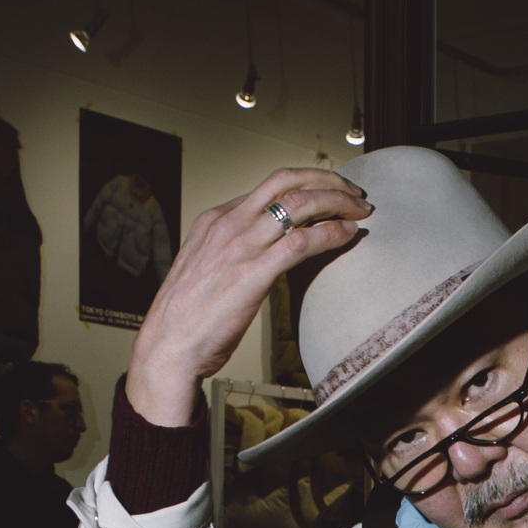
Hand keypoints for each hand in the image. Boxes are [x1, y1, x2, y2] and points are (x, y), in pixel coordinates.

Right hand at [126, 168, 373, 425]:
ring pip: (299, 204)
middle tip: (353, 191)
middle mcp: (228, 224)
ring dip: (337, 202)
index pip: (268, 186)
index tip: (329, 192)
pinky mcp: (252, 274)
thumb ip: (233, 254)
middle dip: (327, 179)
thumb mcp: (207, 270)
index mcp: (215, 220)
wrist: (166, 348)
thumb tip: (264, 254)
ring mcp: (240, 246)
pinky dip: (331, 233)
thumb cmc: (186, 320)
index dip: (306, 184)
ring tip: (360, 210)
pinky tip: (348, 235)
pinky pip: (301, 242)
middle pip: (286, 181)